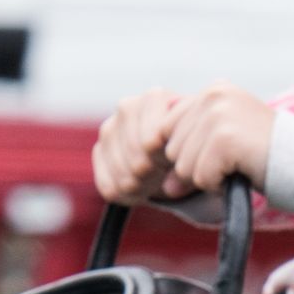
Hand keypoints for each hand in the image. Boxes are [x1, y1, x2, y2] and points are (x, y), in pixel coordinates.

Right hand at [94, 88, 187, 206]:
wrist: (174, 149)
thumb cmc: (187, 145)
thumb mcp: (194, 147)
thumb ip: (188, 159)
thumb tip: (170, 187)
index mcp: (154, 98)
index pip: (152, 143)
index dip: (166, 161)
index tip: (176, 161)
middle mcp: (127, 107)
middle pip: (137, 161)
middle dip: (155, 176)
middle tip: (164, 174)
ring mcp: (109, 129)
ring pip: (123, 178)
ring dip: (142, 187)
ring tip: (154, 179)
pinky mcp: (99, 152)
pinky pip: (109, 187)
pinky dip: (126, 195)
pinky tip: (139, 186)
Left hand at [160, 85, 276, 198]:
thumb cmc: (266, 157)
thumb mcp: (224, 145)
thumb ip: (190, 156)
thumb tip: (165, 188)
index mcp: (211, 91)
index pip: (167, 132)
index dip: (189, 155)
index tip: (221, 157)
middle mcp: (212, 95)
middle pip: (173, 151)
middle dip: (198, 167)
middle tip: (234, 162)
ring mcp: (218, 115)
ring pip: (184, 167)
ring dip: (210, 178)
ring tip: (239, 166)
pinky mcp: (225, 138)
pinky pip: (201, 178)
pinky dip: (219, 186)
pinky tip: (242, 173)